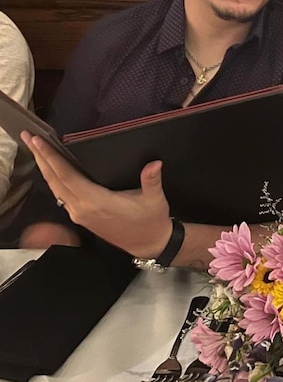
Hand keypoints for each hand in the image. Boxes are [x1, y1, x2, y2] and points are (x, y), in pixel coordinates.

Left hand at [21, 132, 171, 258]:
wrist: (148, 244)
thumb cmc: (150, 221)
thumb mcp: (155, 200)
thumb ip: (152, 180)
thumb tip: (154, 164)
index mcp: (98, 202)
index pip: (68, 175)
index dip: (51, 157)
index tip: (39, 141)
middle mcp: (83, 209)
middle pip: (55, 180)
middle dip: (41, 157)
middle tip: (29, 137)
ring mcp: (79, 214)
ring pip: (55, 188)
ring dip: (44, 168)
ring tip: (37, 150)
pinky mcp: (81, 217)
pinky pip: (61, 195)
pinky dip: (53, 179)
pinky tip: (52, 170)